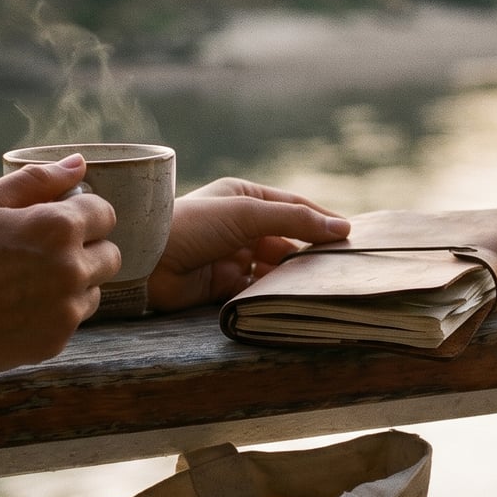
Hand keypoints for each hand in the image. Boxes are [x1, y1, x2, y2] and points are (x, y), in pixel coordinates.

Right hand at [0, 154, 120, 376]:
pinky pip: (71, 320)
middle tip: (39, 252)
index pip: (104, 213)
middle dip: (84, 248)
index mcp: (58, 228)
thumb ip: (37, 179)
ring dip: (73, 283)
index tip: (54, 219)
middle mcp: (72, 270)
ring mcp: (66, 310)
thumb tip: (78, 164)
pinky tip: (15, 308)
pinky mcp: (55, 341)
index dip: (80, 213)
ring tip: (24, 282)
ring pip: (93, 289)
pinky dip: (53, 313)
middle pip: (109, 254)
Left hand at [146, 177, 351, 311]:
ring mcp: (233, 255)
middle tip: (340, 266)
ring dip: (293, 274)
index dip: (322, 220)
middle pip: (288, 238)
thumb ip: (296, 220)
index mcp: (246, 197)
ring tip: (320, 284)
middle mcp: (241, 224)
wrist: (146, 260)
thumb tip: (343, 228)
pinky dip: (274, 293)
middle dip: (310, 251)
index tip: (350, 237)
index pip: (294, 206)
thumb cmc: (194, 224)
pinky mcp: (224, 285)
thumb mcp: (248, 213)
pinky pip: (258, 288)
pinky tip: (292, 298)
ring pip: (275, 265)